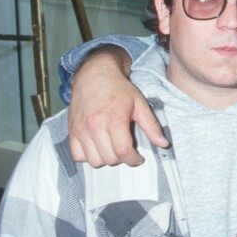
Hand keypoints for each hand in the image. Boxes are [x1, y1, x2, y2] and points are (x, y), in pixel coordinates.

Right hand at [67, 50, 168, 166]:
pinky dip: (88, 157)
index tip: (138, 158)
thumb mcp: (140, 104)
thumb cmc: (119, 89)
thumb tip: (164, 144)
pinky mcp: (72, 131)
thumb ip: (152, 126)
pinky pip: (77, 156)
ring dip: (105, 159)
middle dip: (121, 159)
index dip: (133, 159)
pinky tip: (98, 147)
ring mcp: (81, 129)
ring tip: (113, 149)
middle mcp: (94, 126)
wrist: (94, 75)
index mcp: (114, 118)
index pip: (123, 150)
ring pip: (93, 160)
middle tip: (126, 150)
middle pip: (109, 158)